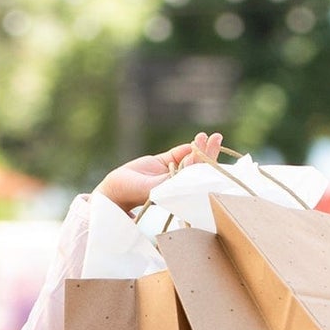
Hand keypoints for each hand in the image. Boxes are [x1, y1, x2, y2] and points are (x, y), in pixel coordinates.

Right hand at [94, 132, 223, 215]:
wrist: (112, 191)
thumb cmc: (129, 194)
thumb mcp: (150, 189)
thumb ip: (167, 180)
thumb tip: (187, 170)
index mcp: (176, 194)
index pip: (193, 178)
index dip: (200, 166)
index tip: (199, 154)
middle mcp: (176, 184)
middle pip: (196, 168)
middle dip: (207, 154)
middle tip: (216, 138)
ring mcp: (170, 173)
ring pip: (189, 159)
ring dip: (198, 147)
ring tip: (207, 136)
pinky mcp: (162, 164)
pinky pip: (178, 154)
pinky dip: (186, 148)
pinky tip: (195, 141)